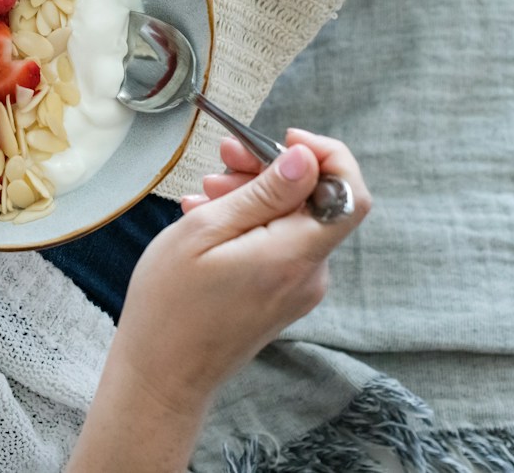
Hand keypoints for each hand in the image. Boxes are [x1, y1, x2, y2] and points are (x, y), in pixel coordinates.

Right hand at [118, 129, 370, 403]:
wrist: (163, 374)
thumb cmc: (171, 303)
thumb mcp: (205, 232)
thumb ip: (262, 194)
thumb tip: (306, 159)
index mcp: (294, 255)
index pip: (350, 195)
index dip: (328, 156)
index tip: (284, 139)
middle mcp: (309, 274)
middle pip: (314, 202)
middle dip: (271, 170)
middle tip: (223, 156)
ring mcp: (298, 288)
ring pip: (291, 221)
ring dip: (253, 196)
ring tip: (204, 192)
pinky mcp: (283, 296)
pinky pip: (278, 245)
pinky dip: (249, 224)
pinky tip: (209, 220)